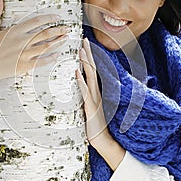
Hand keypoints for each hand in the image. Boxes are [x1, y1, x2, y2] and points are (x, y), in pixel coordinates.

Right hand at [0, 0, 69, 91]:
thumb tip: (0, 0)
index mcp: (15, 31)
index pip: (36, 21)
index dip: (49, 18)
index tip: (57, 17)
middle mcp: (22, 42)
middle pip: (45, 33)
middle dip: (58, 29)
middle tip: (67, 27)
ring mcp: (24, 54)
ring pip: (46, 46)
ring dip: (58, 41)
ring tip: (66, 38)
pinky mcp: (25, 65)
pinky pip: (42, 60)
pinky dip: (51, 57)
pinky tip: (58, 54)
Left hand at [76, 38, 125, 170]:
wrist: (104, 141)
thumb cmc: (96, 126)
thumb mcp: (90, 109)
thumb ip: (87, 98)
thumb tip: (80, 88)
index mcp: (97, 92)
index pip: (93, 70)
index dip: (89, 57)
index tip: (85, 45)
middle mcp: (97, 92)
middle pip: (93, 69)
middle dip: (88, 53)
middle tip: (84, 39)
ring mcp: (95, 99)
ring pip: (90, 77)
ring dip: (85, 63)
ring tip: (81, 51)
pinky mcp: (91, 107)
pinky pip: (85, 92)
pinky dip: (81, 82)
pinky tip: (76, 73)